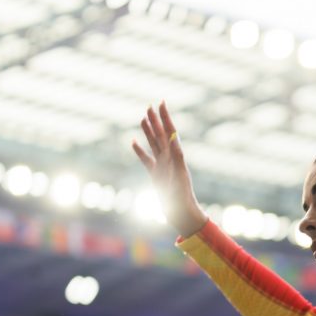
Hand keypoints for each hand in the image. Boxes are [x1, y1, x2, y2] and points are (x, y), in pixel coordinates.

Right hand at [132, 101, 207, 237]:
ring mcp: (161, 166)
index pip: (170, 132)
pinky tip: (133, 141)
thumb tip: (174, 138)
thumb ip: (177, 156)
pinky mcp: (155, 175)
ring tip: (143, 117)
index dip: (165, 117)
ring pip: (153, 144)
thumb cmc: (182, 196)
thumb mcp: (179, 175)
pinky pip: (145, 160)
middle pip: (160, 135)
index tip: (161, 102)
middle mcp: (169, 158)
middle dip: (156, 120)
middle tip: (150, 105)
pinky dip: (139, 150)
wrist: (181, 212)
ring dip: (148, 131)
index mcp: (175, 155)